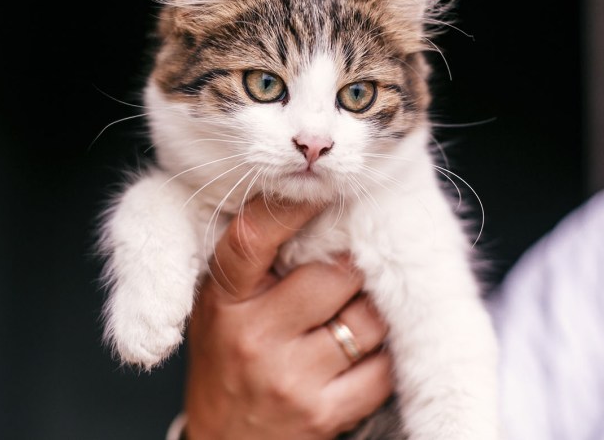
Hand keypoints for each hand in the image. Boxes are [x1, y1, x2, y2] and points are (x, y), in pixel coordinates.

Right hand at [183, 197, 394, 439]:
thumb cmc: (225, 362)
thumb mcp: (219, 306)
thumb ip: (254, 263)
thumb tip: (313, 206)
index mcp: (225, 299)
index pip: (254, 237)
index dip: (293, 205)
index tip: (324, 190)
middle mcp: (254, 335)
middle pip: (334, 274)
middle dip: (352, 267)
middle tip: (353, 264)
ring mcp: (290, 377)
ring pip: (367, 319)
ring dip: (374, 308)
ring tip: (359, 308)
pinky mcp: (322, 413)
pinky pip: (381, 368)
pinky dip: (383, 354)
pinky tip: (366, 351)